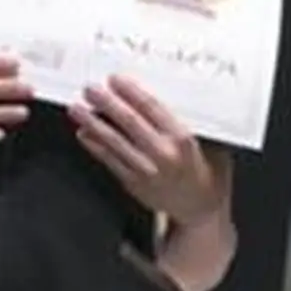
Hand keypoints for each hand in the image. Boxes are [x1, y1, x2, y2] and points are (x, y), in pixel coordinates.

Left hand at [71, 75, 221, 223]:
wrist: (201, 211)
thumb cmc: (208, 175)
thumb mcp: (213, 144)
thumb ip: (195, 124)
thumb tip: (173, 97)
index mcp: (182, 140)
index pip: (152, 108)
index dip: (131, 92)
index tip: (116, 79)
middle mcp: (163, 154)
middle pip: (128, 122)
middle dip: (106, 102)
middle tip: (91, 88)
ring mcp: (146, 170)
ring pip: (113, 141)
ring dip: (92, 123)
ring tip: (77, 109)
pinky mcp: (134, 183)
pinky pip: (109, 161)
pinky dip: (95, 146)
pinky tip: (84, 134)